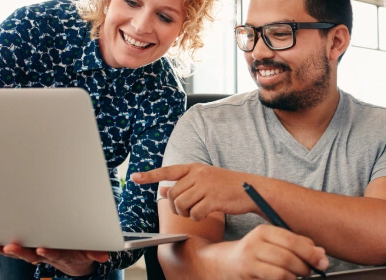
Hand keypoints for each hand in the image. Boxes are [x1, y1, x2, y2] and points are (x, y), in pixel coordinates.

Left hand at [0, 243, 108, 275]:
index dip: (49, 253)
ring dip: (9, 252)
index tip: (42, 249)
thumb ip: (95, 253)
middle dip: (21, 252)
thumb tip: (104, 256)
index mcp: (63, 254)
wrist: (73, 264)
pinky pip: (16, 252)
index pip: (55, 254)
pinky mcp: (30, 251)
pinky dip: (4, 250)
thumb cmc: (81, 252)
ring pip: (22, 254)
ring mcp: (37, 255)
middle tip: (11, 247)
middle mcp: (47, 256)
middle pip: (33, 255)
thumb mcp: (90, 253)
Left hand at [132, 163, 259, 220]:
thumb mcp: (203, 180)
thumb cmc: (225, 185)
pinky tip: (205, 214)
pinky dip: (198, 218)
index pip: (168, 170)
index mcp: (195, 167)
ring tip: (197, 211)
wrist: (251, 188)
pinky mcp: (213, 198)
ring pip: (181, 204)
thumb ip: (183, 183)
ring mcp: (206, 185)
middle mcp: (198, 174)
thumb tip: (162, 189)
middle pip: (173, 194)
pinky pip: (195, 213)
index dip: (150, 175)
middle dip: (176, 206)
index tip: (134, 178)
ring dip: (186, 213)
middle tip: (187, 210)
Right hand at [220, 224, 327, 279]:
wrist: (227, 263)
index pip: (291, 240)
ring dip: (295, 278)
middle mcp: (253, 246)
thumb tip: (321, 253)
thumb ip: (297, 243)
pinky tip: (284, 279)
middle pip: (287, 259)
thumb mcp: (273, 240)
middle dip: (305, 268)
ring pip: (282, 274)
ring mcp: (249, 264)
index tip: (322, 260)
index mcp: (262, 231)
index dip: (310, 252)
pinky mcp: (248, 279)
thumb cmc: (257, 251)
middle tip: (309, 271)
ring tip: (296, 275)